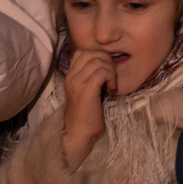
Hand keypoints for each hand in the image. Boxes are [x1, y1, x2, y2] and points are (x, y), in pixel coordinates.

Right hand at [56, 48, 117, 167]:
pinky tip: (112, 89)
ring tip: (112, 84)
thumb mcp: (87, 90)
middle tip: (112, 77)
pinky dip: (111, 78)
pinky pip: (102, 72)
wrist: (79, 132)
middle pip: (92, 53)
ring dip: (111, 71)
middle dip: (107, 61)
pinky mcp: (86, 90)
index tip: (106, 71)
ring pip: (99, 61)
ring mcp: (77, 82)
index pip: (82, 51)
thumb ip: (91, 76)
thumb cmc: (87, 114)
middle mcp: (72, 76)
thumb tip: (106, 64)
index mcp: (70, 74)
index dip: (98, 56)